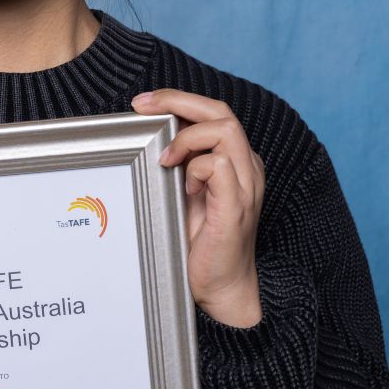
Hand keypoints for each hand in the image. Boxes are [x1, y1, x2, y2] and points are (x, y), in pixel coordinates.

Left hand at [131, 89, 264, 327]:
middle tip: (142, 106)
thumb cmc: (199, 245)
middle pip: (221, 111)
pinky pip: (219, 165)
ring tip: (165, 159)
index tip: (143, 103)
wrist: (220, 288)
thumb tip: (148, 138)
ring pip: (225, 129)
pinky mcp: (237, 206)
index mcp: (235, 162)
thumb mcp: (183, 194)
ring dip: (187, 137)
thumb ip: (177, 165)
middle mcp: (246, 168)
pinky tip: (184, 188)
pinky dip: (195, 168)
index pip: (213, 113)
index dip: (179, 100)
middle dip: (178, 100)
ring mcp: (245, 186)